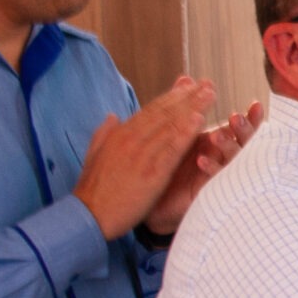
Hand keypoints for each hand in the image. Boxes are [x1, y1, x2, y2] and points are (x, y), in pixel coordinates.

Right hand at [74, 78, 214, 239]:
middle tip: (207, 83)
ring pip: (171, 126)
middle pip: (164, 113)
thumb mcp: (95, 155)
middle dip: (187, 96)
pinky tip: (200, 121)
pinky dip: (186, 133)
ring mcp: (142, 155)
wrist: (88, 214)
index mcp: (120, 135)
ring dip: (192, 108)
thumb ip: (104, 133)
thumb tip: (113, 116)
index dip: (172, 96)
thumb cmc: (93, 189)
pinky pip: (172, 149)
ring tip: (210, 94)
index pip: (151, 110)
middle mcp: (131, 139)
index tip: (188, 84)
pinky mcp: (151, 173)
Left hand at [143, 98, 262, 236]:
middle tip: (235, 118)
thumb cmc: (167, 165)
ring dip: (228, 146)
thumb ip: (184, 106)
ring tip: (217, 135)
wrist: (151, 201)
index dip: (251, 118)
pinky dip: (210, 168)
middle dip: (243, 130)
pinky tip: (202, 159)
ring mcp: (219, 176)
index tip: (256, 105)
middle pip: (244, 143)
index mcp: (218, 143)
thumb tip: (186, 78)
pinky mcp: (209, 192)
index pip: (240, 129)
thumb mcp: (176, 131)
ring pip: (234, 160)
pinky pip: (215, 179)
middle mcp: (223, 159)